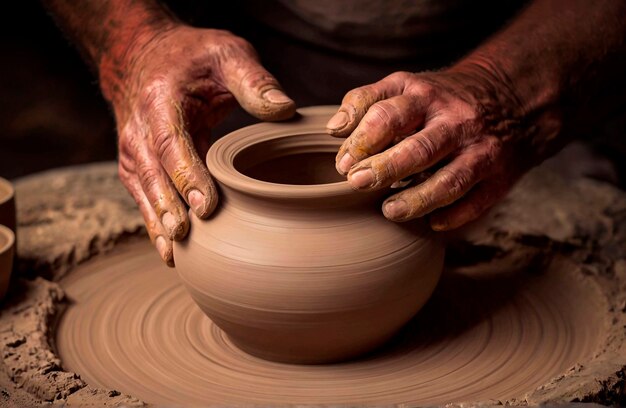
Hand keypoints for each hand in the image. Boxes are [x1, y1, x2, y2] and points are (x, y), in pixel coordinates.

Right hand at [109, 26, 294, 264]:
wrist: (144, 58)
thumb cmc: (192, 58)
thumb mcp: (226, 55)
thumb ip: (254, 81)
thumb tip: (285, 109)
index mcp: (161, 102)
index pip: (172, 144)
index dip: (188, 176)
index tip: (207, 205)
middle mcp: (140, 130)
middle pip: (153, 176)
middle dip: (170, 208)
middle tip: (189, 237)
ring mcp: (134, 151)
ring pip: (144, 192)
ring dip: (158, 224)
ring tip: (176, 255)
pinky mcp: (138, 166)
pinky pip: (143, 199)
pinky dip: (154, 225)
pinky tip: (170, 252)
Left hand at [326, 69, 561, 229]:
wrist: (509, 98)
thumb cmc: (440, 100)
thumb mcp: (404, 87)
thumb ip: (366, 102)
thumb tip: (334, 129)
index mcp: (425, 97)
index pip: (388, 116)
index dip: (361, 141)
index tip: (343, 164)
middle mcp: (456, 122)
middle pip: (419, 149)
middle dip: (385, 169)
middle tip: (357, 184)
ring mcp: (480, 150)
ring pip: (450, 181)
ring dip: (417, 199)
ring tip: (389, 211)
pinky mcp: (499, 176)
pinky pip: (477, 202)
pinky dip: (454, 216)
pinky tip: (432, 223)